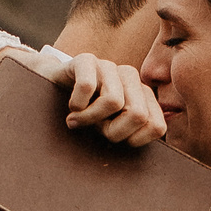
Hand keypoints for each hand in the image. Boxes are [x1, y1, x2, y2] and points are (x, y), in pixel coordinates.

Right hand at [24, 47, 164, 145]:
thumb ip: (134, 135)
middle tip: (94, 130)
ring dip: (89, 118)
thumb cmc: (85, 112)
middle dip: (113, 132)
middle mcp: (130, 77)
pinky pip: (87, 86)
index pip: (156, 127)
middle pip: (138, 116)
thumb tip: (157, 150)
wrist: (53, 86)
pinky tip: (71, 105)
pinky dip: (76, 105)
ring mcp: (109, 66)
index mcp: (143, 94)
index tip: (113, 138)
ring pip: (113, 102)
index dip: (133, 140)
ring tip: (77, 120)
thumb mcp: (110, 128)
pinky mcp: (86, 60)